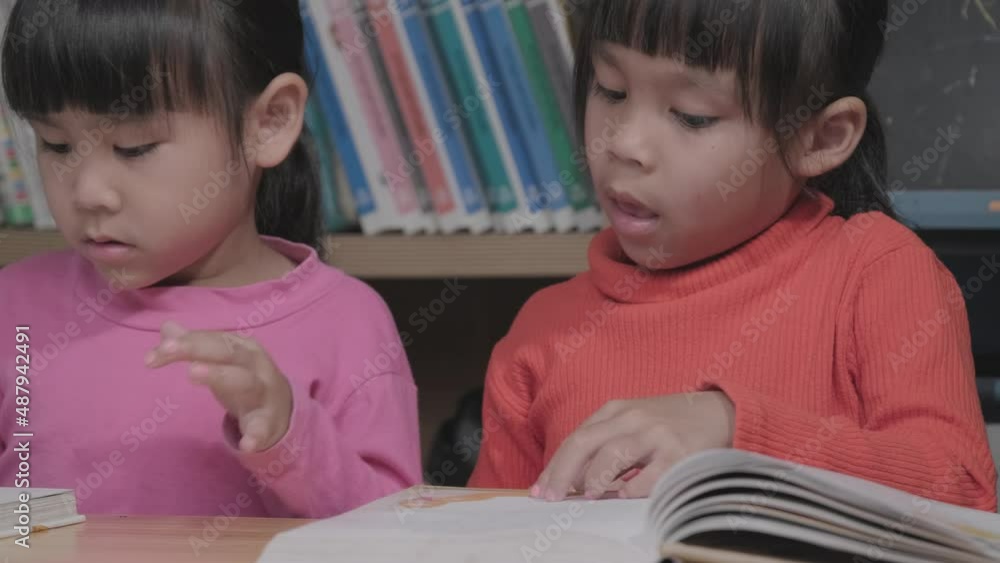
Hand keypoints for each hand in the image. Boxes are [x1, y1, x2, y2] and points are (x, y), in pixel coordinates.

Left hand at [145, 321, 292, 452]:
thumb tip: (167, 327)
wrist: (284, 409)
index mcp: (243, 348)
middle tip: (168, 349)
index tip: (155, 354)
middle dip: (199, 348)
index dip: (185, 342)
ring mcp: (263, 392)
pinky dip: (256, 435)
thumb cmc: (245, 379)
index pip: (212, 340)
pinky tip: (247, 445)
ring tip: (192, 373)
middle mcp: (255, 365)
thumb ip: (196, 345)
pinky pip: (262, 427)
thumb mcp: (224, 360)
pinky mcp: (268, 421)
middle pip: (228, 352)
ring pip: (244, 381)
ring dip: (220, 375)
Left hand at [532, 392, 734, 500]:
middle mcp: (633, 419)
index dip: (555, 465)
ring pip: (613, 454)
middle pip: (586, 444)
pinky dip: (633, 487)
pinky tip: (623, 495)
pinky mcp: (680, 453)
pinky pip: (650, 474)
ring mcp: (657, 434)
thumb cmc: (670, 423)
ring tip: (585, 497)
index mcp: (617, 411)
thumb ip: (606, 443)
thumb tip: (573, 480)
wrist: (721, 412)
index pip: (576, 438)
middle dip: (562, 473)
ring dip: (594, 478)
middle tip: (550, 498)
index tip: (540, 489)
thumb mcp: (634, 422)